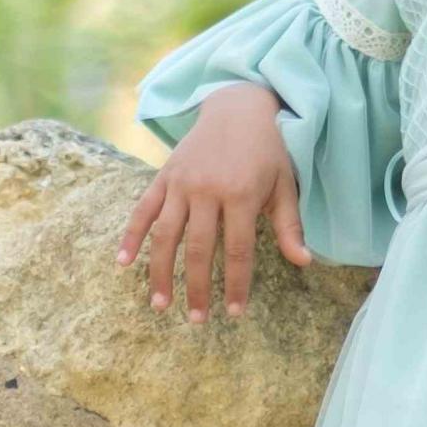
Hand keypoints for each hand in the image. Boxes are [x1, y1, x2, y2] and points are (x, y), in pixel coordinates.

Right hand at [115, 83, 312, 321]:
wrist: (237, 106)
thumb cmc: (268, 150)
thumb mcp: (285, 184)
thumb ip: (289, 225)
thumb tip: (305, 262)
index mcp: (242, 194)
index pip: (238, 250)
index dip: (237, 284)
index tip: (235, 313)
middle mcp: (207, 190)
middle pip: (199, 249)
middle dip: (197, 288)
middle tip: (197, 321)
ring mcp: (181, 183)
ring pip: (166, 235)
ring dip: (160, 273)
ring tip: (159, 305)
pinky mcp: (164, 175)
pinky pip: (143, 209)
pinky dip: (131, 235)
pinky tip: (122, 263)